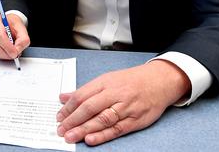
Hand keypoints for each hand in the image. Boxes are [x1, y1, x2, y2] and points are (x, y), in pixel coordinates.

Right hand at [0, 14, 29, 59]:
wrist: (8, 23)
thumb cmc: (13, 25)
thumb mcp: (22, 28)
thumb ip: (23, 39)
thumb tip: (18, 49)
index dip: (7, 46)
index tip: (15, 53)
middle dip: (5, 52)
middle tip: (14, 55)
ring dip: (3, 55)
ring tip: (12, 54)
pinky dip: (0, 55)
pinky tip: (7, 53)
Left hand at [56, 60, 190, 145]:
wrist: (160, 81)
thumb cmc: (132, 81)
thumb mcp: (107, 79)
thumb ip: (85, 90)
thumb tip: (63, 97)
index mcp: (105, 82)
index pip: (82, 95)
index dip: (68, 108)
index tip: (58, 117)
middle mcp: (115, 94)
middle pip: (90, 107)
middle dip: (73, 120)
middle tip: (61, 130)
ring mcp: (126, 107)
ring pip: (102, 119)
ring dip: (84, 129)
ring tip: (71, 137)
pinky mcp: (135, 120)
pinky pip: (117, 129)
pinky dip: (103, 135)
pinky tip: (91, 139)